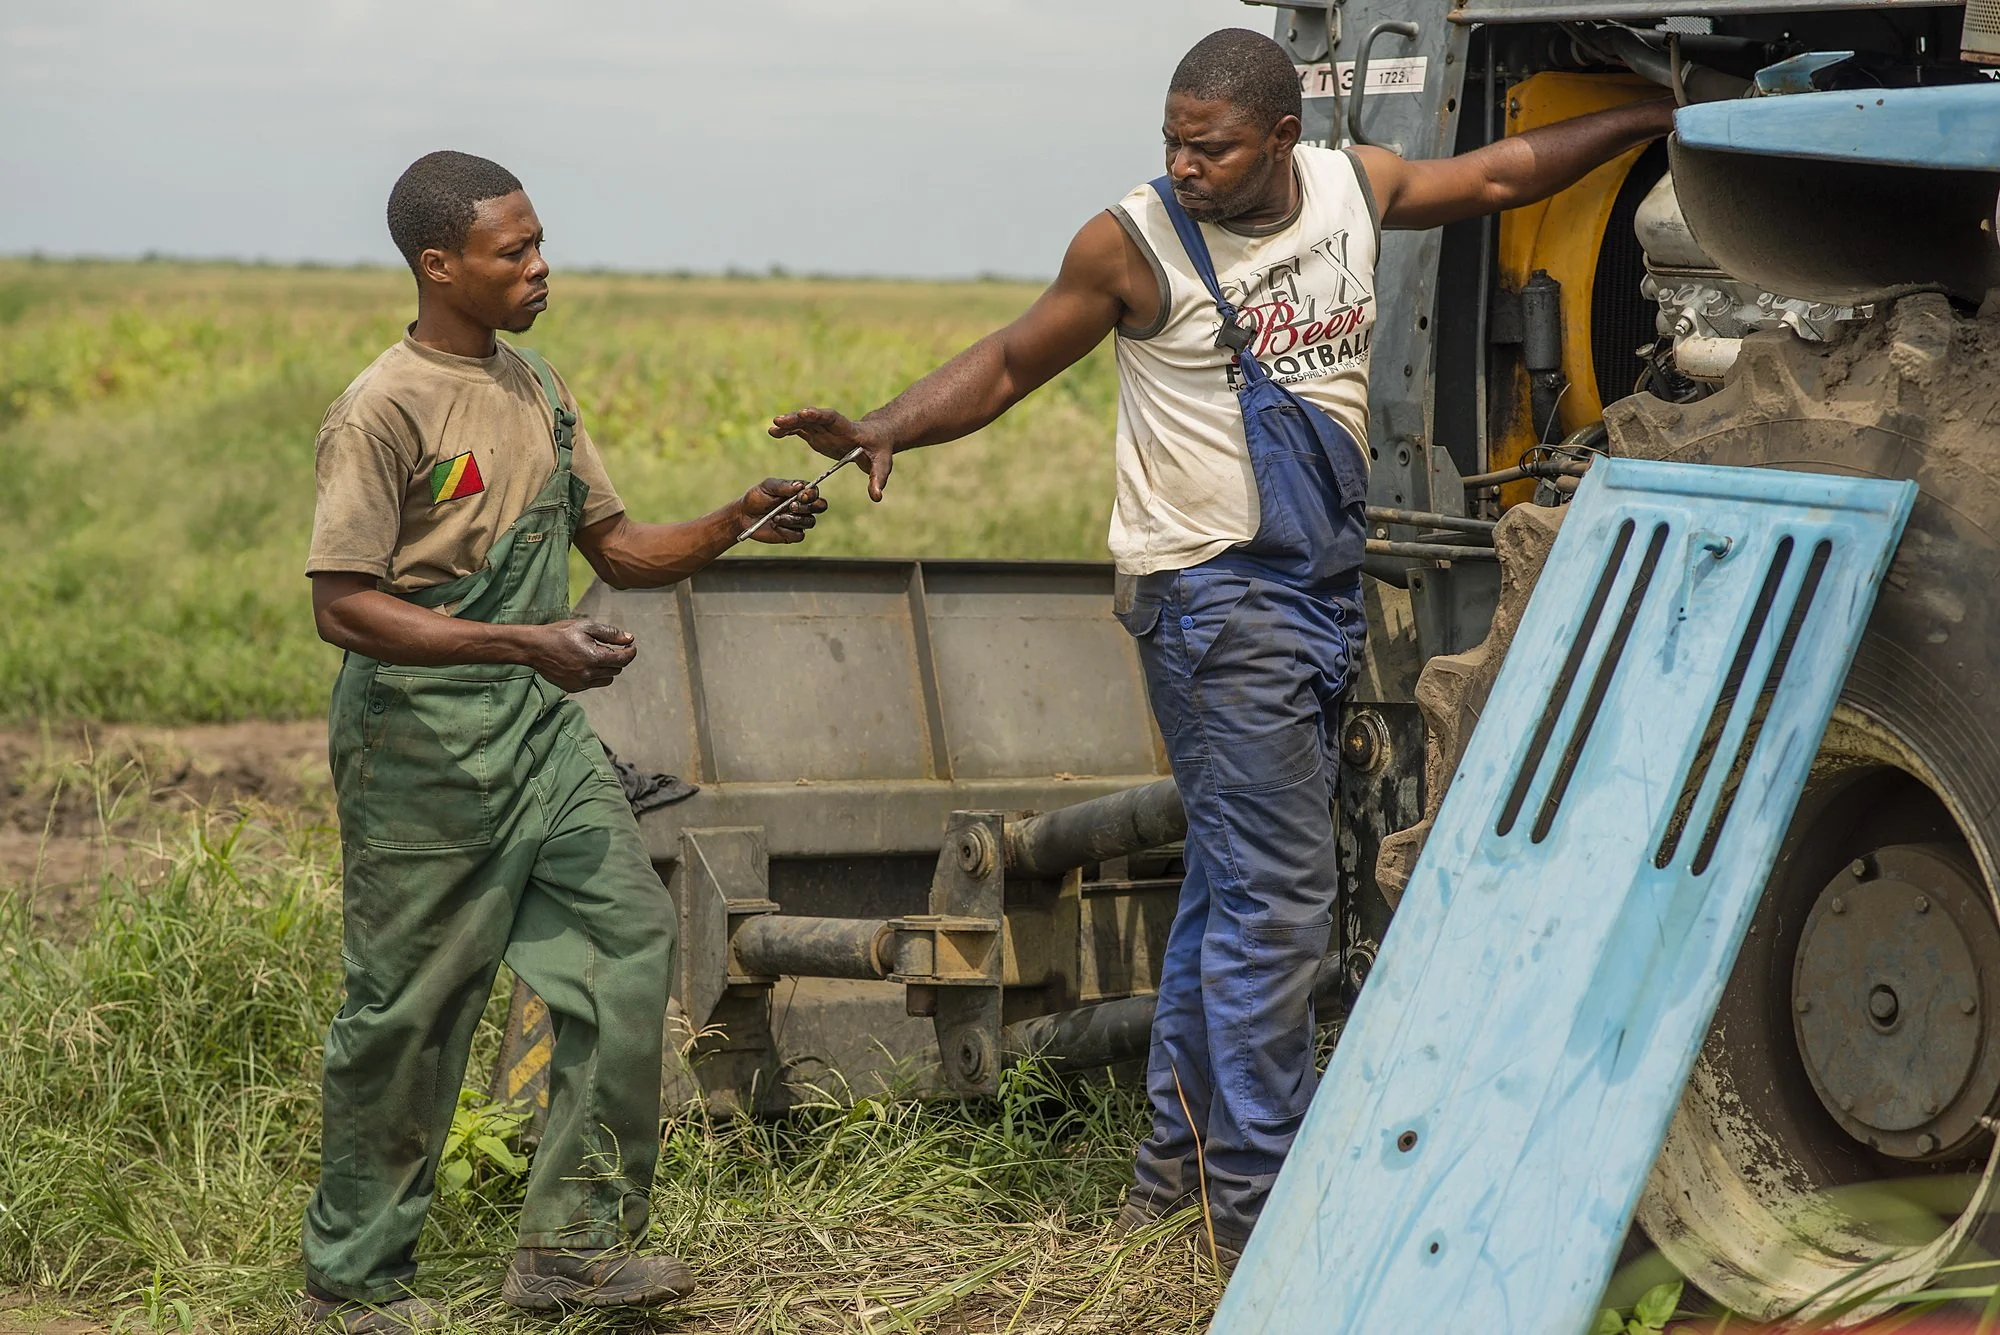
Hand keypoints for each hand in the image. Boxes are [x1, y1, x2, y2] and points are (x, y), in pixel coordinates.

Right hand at [526, 620, 636, 691]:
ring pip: (607, 679)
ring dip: (607, 668)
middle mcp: (590, 674)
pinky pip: (593, 684)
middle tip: (608, 647)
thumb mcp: (586, 627)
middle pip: (616, 669)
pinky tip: (583, 663)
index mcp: (595, 658)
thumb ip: (610, 633)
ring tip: (595, 656)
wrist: (535, 647)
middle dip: (616, 658)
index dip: (630, 652)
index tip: (631, 646)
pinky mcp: (574, 688)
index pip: (623, 660)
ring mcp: (581, 683)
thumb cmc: (560, 633)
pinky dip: (594, 675)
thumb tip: (629, 638)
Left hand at [736, 477, 828, 543]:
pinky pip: (799, 535)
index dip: (812, 494)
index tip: (801, 495)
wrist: (744, 516)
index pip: (815, 492)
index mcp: (799, 492)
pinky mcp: (792, 535)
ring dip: (794, 519)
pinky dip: (787, 531)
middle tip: (791, 506)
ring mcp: (799, 521)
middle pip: (820, 506)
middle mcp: (802, 507)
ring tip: (776, 517)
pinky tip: (776, 526)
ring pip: (810, 522)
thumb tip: (800, 486)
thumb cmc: (756, 498)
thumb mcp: (768, 487)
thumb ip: (784, 486)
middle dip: (808, 507)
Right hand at [769, 407, 893, 501]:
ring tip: (773, 428)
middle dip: (797, 418)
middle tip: (780, 420)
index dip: (818, 415)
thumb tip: (876, 497)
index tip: (804, 413)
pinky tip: (774, 432)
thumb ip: (878, 479)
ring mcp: (824, 429)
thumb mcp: (883, 465)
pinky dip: (788, 430)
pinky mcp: (818, 434)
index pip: (833, 419)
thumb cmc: (880, 450)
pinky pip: (801, 429)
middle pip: (814, 418)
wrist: (876, 438)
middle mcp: (834, 426)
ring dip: (789, 423)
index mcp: (849, 430)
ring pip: (804, 422)